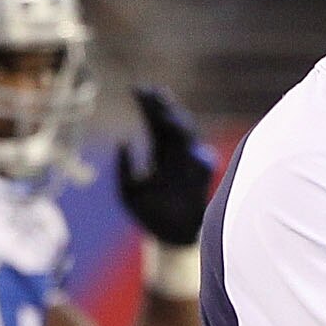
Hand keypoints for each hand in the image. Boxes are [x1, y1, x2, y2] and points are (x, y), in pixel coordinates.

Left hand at [116, 84, 213, 246]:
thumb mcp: (127, 191)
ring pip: (187, 135)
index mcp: (159, 154)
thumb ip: (123, 168)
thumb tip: (123, 141)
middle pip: (171, 123)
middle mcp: (176, 154)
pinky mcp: (202, 176)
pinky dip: (195, 151)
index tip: (138, 89)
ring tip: (165, 114)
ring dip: (177, 123)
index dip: (147, 105)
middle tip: (153, 92)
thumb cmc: (148, 215)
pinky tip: (183, 145)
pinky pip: (202, 159)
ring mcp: (191, 163)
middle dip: (163, 107)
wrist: (170, 237)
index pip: (154, 123)